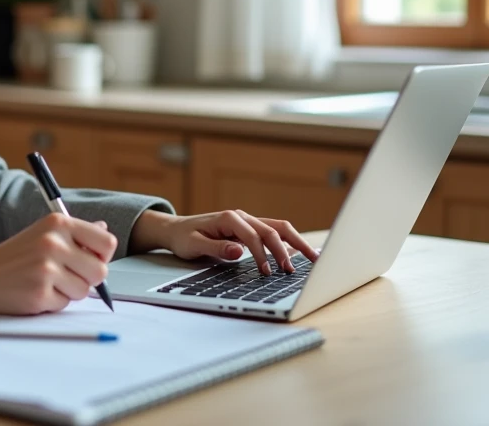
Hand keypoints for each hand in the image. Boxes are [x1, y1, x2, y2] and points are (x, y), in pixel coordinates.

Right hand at [0, 213, 116, 314]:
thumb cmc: (12, 257)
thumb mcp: (42, 234)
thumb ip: (74, 234)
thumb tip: (104, 228)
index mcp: (58, 223)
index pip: (107, 242)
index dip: (101, 256)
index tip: (88, 260)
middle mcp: (53, 242)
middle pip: (100, 271)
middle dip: (87, 279)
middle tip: (65, 275)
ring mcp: (46, 269)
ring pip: (84, 291)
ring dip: (68, 292)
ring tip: (45, 282)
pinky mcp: (39, 293)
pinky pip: (65, 305)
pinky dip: (53, 302)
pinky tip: (34, 292)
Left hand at [137, 210, 318, 274]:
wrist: (175, 230)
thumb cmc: (183, 238)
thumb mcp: (194, 245)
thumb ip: (216, 249)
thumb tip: (239, 251)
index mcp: (229, 218)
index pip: (253, 235)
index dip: (262, 254)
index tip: (267, 272)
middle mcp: (242, 216)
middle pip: (272, 229)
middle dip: (287, 249)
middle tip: (294, 270)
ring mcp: (247, 221)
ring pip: (278, 229)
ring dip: (295, 243)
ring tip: (313, 258)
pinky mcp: (249, 229)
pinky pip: (273, 233)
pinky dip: (288, 242)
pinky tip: (300, 253)